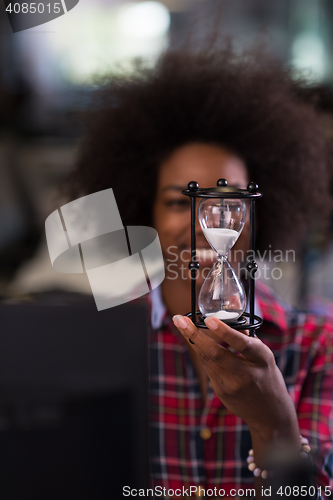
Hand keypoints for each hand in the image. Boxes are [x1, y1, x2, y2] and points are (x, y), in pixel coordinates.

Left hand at [172, 314, 298, 445]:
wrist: (270, 414)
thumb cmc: (267, 376)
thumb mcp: (264, 356)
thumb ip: (246, 338)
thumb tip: (228, 317)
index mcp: (262, 359)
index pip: (242, 344)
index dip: (224, 332)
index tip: (208, 319)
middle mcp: (246, 374)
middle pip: (215, 353)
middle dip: (194, 334)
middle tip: (179, 319)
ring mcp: (232, 386)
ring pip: (207, 359)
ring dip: (192, 340)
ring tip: (180, 324)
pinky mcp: (222, 393)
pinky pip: (208, 368)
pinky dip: (201, 352)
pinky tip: (193, 340)